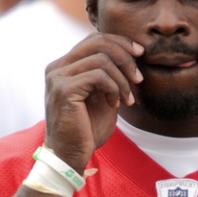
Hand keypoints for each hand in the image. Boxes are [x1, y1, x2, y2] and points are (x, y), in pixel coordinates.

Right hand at [44, 33, 143, 173]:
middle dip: (125, 57)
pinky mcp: (64, 89)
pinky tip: (115, 105)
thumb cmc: (87, 130)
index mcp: (64, 66)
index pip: (94, 39)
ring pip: (101, 59)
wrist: (70, 156)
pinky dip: (114, 89)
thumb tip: (131, 55)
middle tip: (138, 79)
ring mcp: (58, 77)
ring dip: (122, 79)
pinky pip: (98, 76)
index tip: (140, 54)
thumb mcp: (103, 97)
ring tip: (127, 99)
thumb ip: (109, 76)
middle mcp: (57, 67)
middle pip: (98, 42)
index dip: (120, 42)